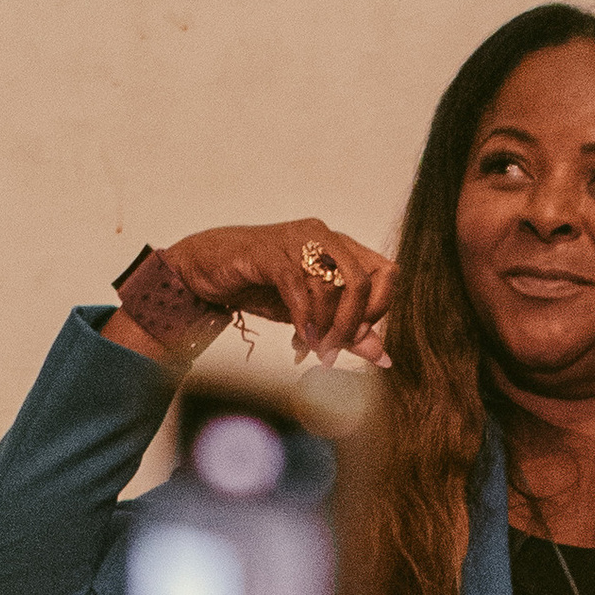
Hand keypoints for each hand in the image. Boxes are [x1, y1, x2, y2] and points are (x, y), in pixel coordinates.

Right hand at [160, 221, 396, 367]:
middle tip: (333, 350)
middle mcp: (324, 236)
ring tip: (311, 348)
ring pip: (329, 285)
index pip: (386, 273)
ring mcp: (296, 240)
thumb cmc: (263, 287)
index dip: (378, 309)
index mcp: (341, 247)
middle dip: (351, 324)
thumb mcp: (313, 315)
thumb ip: (347, 333)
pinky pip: (297, 287)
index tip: (358, 337)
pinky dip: (302, 319)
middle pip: (361, 281)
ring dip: (323, 327)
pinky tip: (299, 339)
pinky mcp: (268, 252)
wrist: (208, 270)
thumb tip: (383, 358)